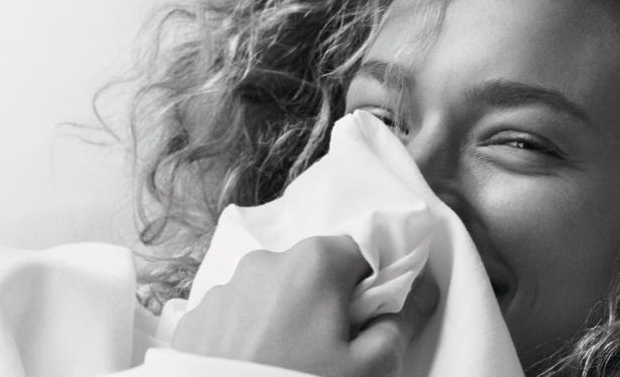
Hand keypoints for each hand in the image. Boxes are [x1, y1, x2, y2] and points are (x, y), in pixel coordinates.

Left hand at [171, 235, 438, 376]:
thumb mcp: (371, 370)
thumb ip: (402, 323)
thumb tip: (423, 290)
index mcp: (314, 262)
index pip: (362, 254)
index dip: (373, 288)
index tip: (369, 323)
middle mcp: (266, 261)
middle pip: (316, 273)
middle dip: (328, 304)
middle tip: (330, 351)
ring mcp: (224, 289)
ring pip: (274, 293)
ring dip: (287, 317)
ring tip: (287, 363)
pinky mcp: (196, 319)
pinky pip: (237, 315)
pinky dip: (250, 333)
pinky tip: (255, 366)